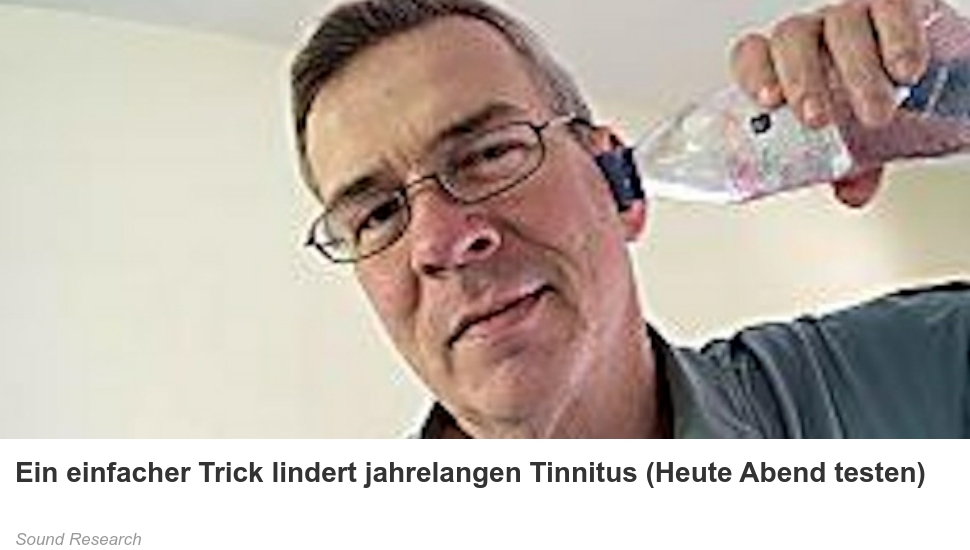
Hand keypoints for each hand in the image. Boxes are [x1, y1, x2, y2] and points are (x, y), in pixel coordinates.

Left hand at [730, 0, 932, 206]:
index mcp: (785, 66)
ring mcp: (848, 17)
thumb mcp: (852, 142)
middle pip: (791, 40)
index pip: (752, 55)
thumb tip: (852, 194)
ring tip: (873, 113)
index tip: (769, 102)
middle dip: (802, 80)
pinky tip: (903, 71)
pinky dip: (897, 39)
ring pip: (841, 25)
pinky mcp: (890, 6)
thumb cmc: (866, 105)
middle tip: (818, 120)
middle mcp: (812, 37)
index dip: (754, 74)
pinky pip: (888, 9)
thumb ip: (847, 167)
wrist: (911, 77)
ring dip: (856, 72)